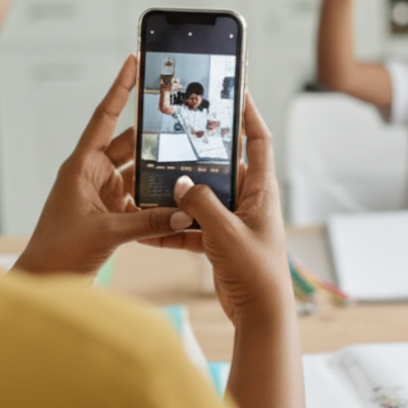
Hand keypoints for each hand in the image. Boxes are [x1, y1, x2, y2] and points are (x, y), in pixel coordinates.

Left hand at [14, 55, 192, 276]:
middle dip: (154, 135)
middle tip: (181, 118)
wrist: (43, 282)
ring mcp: (103, 195)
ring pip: (139, 173)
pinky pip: (141, 200)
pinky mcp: (111, 215)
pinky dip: (158, 201)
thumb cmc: (57, 253)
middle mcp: (92, 175)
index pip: (104, 117)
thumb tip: (184, 212)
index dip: (120, 88)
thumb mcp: (106, 233)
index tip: (133, 60)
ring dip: (160, 172)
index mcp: (81, 166)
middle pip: (130, 145)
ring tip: (189, 162)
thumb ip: (148, 221)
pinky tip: (180, 201)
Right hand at [142, 94, 293, 325]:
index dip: (249, 114)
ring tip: (148, 184)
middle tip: (170, 139)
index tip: (234, 92)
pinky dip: (171, 227)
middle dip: (195, 157)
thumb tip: (180, 183)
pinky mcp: (219, 243)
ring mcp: (233, 222)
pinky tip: (146, 228)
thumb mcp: (226, 232)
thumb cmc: (256, 271)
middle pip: (221, 167)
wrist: (260, 315)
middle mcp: (249, 201)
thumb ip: (201, 204)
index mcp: (261, 190)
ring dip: (176, 196)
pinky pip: (191, 227)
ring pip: (200, 199)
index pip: (258, 140)